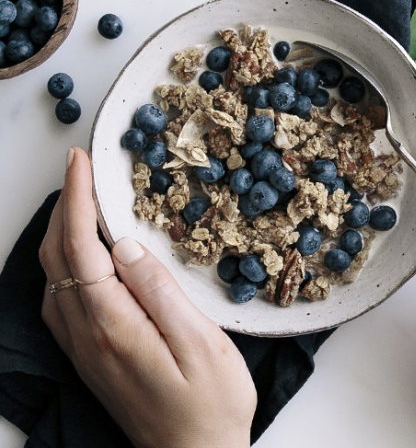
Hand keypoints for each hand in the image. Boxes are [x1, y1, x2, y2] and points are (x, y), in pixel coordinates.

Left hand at [39, 147, 255, 447]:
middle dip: (63, 205)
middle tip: (79, 169)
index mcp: (114, 326)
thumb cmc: (210, 404)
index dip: (77, 199)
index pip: (80, 248)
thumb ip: (159, 292)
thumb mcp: (200, 344)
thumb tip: (124, 246)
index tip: (80, 162)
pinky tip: (81, 254)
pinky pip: (61, 298)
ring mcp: (84, 348)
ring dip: (61, 231)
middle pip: (58, 258)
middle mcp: (87, 336)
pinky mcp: (91, 356)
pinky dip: (65, 262)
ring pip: (54, 277)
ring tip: (81, 200)